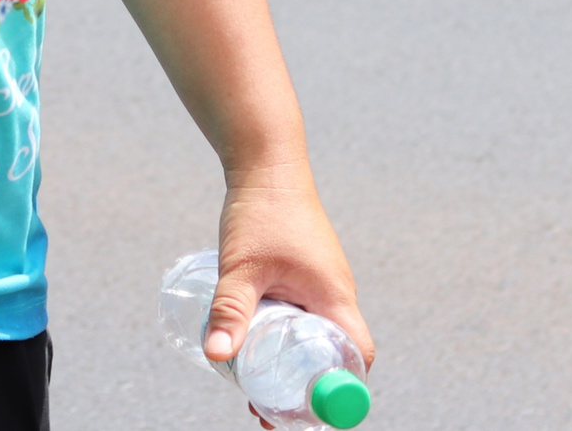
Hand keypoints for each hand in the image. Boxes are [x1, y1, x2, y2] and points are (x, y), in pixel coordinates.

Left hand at [200, 166, 371, 425]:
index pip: (356, 357)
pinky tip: (256, 347)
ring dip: (293, 366)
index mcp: (333, 297)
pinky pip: (305, 319)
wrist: (266, 165)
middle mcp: (335, 295)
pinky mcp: (306, 277)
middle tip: (268, 412)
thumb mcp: (241, 266)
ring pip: (317, 338)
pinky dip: (286, 340)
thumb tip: (215, 356)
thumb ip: (229, 309)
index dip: (340, 389)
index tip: (307, 411)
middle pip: (335, 356)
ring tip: (255, 390)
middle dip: (306, 390)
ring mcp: (321, 285)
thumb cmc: (262, 211)